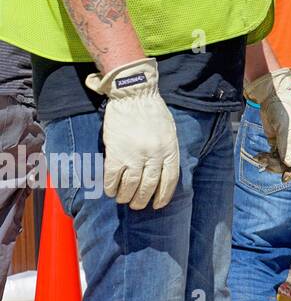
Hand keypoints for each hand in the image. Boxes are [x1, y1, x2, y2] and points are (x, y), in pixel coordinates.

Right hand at [84, 58, 180, 210]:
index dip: (163, 196)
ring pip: (131, 186)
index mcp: (170, 149)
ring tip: (124, 199)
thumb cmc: (153, 112)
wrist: (134, 95)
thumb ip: (167, 151)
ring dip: (126, 196)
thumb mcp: (169, 132)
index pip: (170, 180)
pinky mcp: (116, 153)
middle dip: (143, 200)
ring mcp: (135, 155)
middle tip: (138, 205)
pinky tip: (111, 190)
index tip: (158, 205)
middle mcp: (154, 155)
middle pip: (149, 186)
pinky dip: (111, 187)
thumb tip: (162, 173)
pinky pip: (113, 178)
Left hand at [244, 69, 290, 181]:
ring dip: (270, 163)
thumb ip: (288, 144)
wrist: (272, 98)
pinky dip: (266, 159)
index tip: (285, 178)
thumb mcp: (287, 126)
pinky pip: (273, 157)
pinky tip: (259, 156)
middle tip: (266, 163)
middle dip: (279, 166)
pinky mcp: (277, 143)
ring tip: (260, 158)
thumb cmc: (284, 109)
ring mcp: (287, 144)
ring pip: (281, 162)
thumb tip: (289, 164)